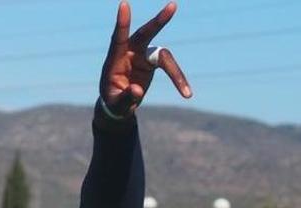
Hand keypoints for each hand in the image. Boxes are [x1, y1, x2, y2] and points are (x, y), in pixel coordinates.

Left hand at [100, 1, 191, 117]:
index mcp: (114, 61)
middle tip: (173, 5)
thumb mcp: (116, 104)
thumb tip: (137, 90)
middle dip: (158, 22)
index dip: (122, 23)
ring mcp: (141, 56)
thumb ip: (125, 98)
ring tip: (186, 93)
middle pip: (145, 34)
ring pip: (163, 55)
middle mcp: (129, 53)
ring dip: (176, 72)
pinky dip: (178, 78)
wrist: (119, 105)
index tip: (124, 5)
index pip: (118, 39)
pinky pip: (169, 66)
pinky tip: (186, 93)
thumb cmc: (113, 103)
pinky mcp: (152, 61)